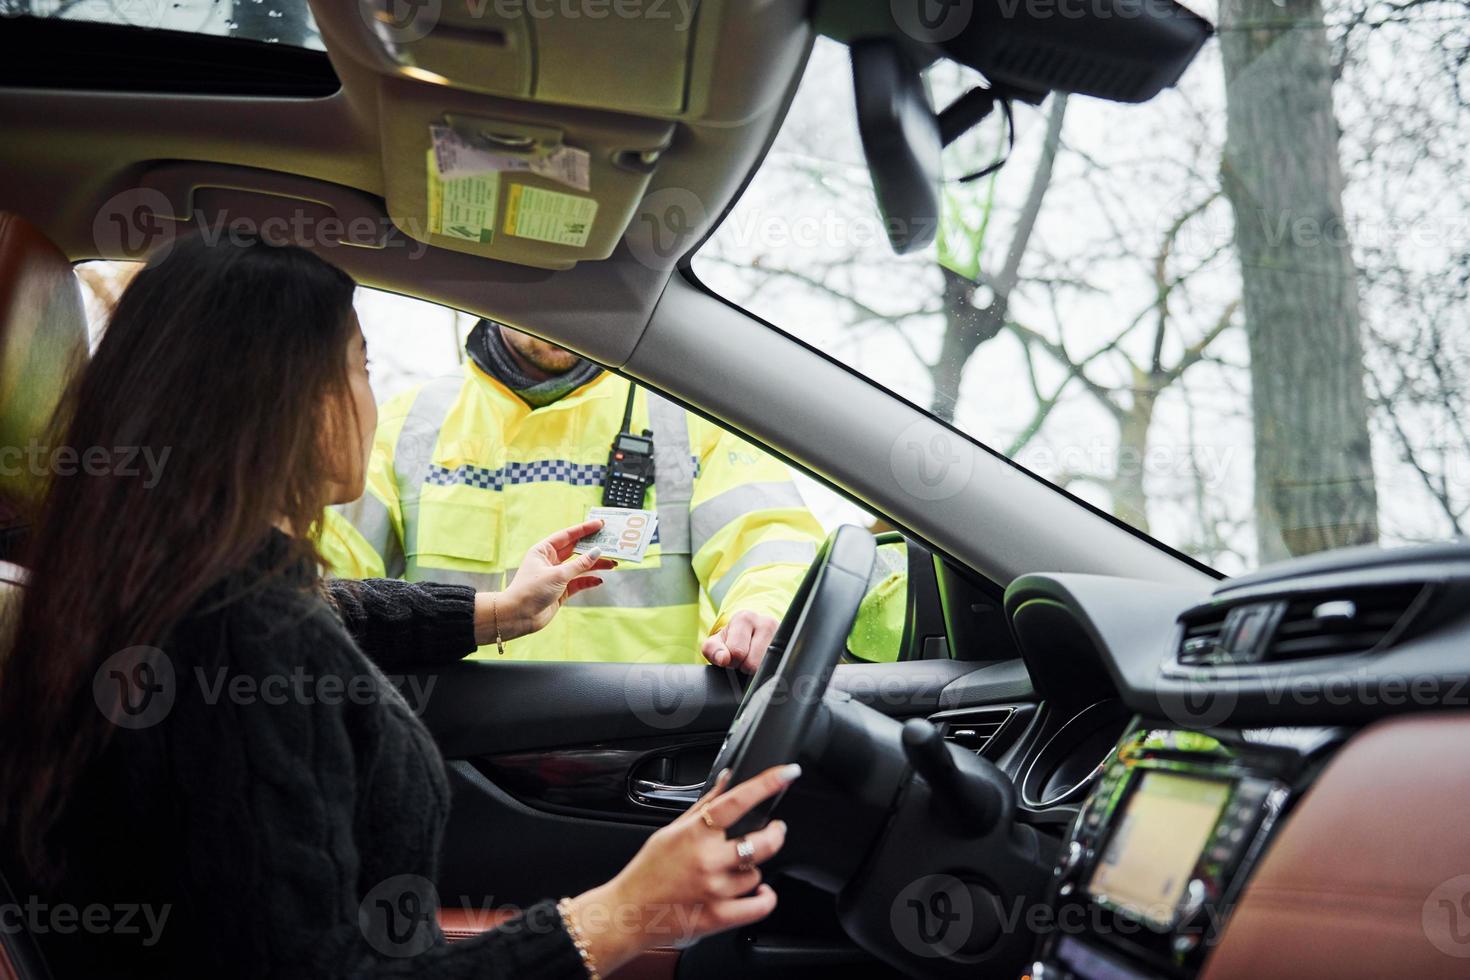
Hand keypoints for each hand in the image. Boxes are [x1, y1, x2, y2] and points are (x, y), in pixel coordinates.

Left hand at [477, 519, 616, 641]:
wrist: (518, 616)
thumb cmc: (531, 591)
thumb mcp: (558, 574)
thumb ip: (579, 564)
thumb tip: (597, 552)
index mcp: (543, 551)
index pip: (567, 536)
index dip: (584, 530)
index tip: (601, 524)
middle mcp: (550, 561)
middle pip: (576, 550)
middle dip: (593, 548)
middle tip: (611, 543)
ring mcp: (556, 576)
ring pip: (580, 567)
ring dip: (595, 565)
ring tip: (612, 563)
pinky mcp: (561, 591)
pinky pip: (578, 582)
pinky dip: (589, 581)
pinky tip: (600, 579)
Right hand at [564, 764, 799, 973]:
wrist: (630, 914)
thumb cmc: (648, 872)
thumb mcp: (671, 831)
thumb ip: (704, 806)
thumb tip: (727, 780)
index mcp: (695, 834)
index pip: (737, 801)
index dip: (766, 784)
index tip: (787, 773)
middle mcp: (707, 860)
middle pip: (762, 841)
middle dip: (775, 833)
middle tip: (775, 829)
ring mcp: (715, 890)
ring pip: (757, 873)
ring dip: (753, 869)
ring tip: (737, 869)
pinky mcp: (719, 917)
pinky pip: (760, 906)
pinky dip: (765, 897)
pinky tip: (760, 891)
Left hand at [701, 610, 779, 673]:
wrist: (753, 630)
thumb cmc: (732, 639)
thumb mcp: (716, 642)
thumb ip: (712, 650)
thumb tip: (723, 659)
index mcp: (745, 618)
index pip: (737, 652)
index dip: (731, 661)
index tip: (732, 656)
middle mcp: (767, 623)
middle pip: (753, 664)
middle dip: (744, 667)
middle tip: (743, 659)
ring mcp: (782, 635)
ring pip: (768, 668)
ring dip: (758, 670)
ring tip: (754, 660)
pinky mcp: (791, 646)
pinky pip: (780, 668)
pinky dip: (770, 671)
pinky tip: (765, 663)